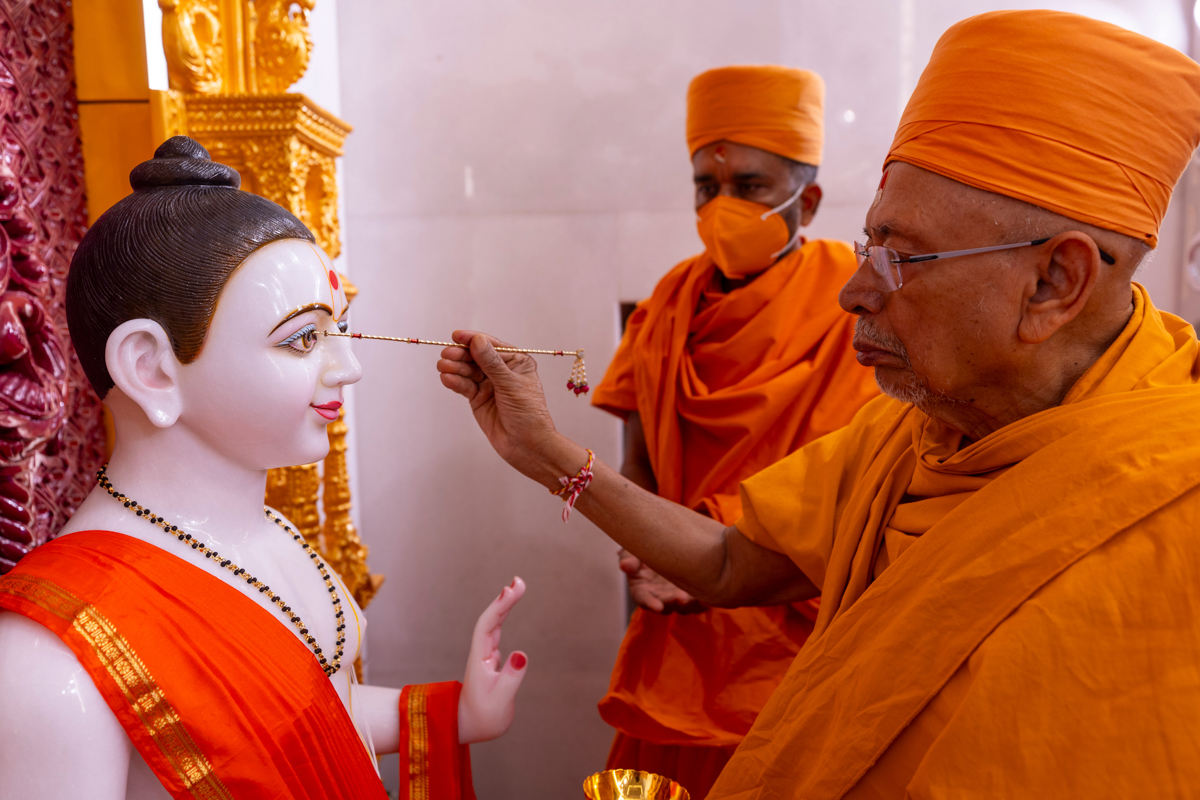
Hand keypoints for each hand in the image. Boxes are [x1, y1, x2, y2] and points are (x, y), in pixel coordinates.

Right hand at [437, 331, 559, 480]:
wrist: (526, 445)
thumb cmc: (528, 413)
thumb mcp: (510, 384)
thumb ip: (492, 363)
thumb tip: (477, 341)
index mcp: (516, 362)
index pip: (492, 346)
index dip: (474, 340)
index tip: (457, 336)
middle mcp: (502, 371)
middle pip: (476, 357)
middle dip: (461, 355)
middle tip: (446, 355)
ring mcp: (489, 385)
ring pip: (468, 371)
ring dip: (455, 368)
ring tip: (443, 367)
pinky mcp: (478, 398)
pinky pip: (464, 386)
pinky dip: (455, 382)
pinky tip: (447, 378)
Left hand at [458, 577, 527, 743]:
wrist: (468, 727)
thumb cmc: (483, 718)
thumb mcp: (500, 701)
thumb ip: (511, 678)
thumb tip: (522, 653)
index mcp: (480, 660)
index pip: (488, 626)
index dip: (500, 606)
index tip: (512, 590)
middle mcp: (482, 653)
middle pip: (491, 619)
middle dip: (504, 599)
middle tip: (520, 581)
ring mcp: (485, 656)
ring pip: (493, 623)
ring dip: (504, 604)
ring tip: (517, 587)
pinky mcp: (491, 661)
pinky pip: (496, 631)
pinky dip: (503, 615)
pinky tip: (507, 607)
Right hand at [618, 549, 705, 613]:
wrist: (663, 546)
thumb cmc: (644, 549)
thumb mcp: (632, 551)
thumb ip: (629, 558)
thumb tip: (625, 565)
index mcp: (642, 590)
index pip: (643, 599)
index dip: (650, 603)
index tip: (657, 606)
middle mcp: (659, 597)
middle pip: (666, 605)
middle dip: (674, 603)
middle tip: (682, 598)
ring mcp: (675, 597)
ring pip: (683, 607)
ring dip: (691, 605)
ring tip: (700, 599)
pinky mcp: (690, 594)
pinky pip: (697, 603)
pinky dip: (703, 603)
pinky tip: (710, 599)